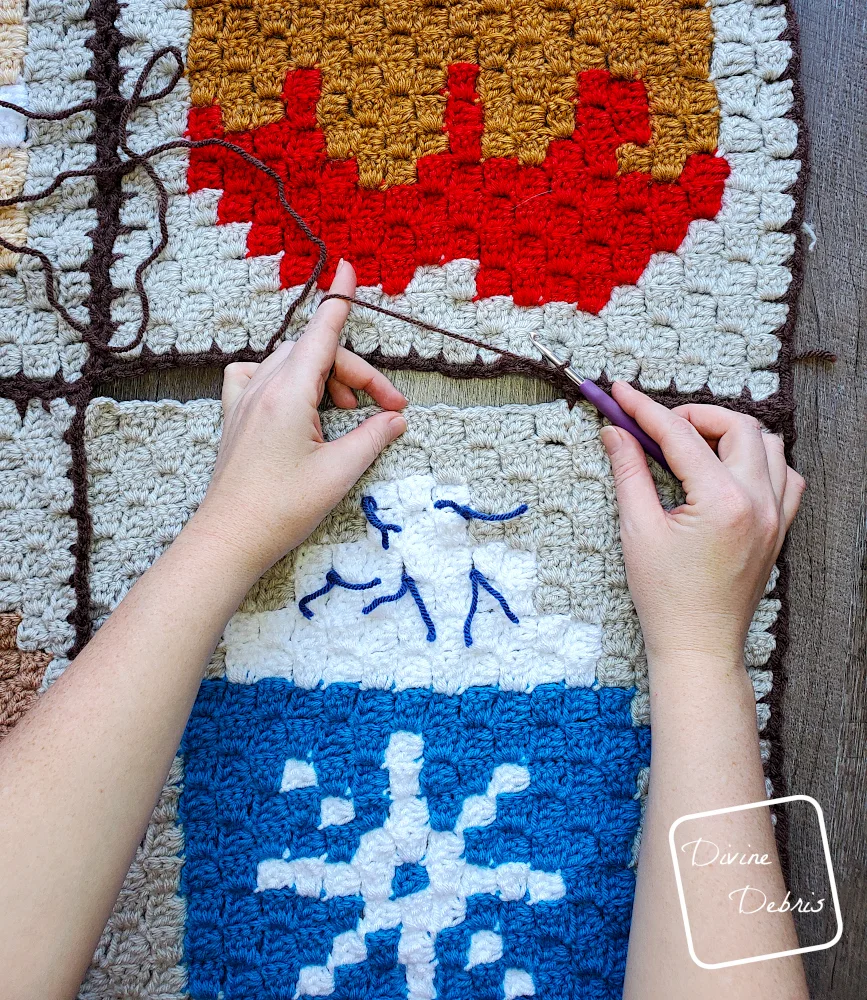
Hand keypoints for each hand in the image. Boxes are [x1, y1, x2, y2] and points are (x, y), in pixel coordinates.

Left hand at [188, 260, 407, 580]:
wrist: (230, 538)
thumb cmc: (281, 508)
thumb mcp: (339, 472)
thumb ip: (372, 436)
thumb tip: (395, 419)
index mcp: (288, 394)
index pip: (321, 332)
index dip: (340, 299)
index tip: (350, 267)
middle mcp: (263, 387)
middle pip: (316, 353)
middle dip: (355, 372)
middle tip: (386, 408)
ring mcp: (245, 399)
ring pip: (291, 362)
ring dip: (325, 376)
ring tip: (346, 410)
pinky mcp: (236, 415)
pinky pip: (258, 374)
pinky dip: (285, 377)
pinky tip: (297, 400)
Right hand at [600, 383, 804, 665]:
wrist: (698, 644)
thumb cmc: (666, 597)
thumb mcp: (638, 530)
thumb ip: (629, 473)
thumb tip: (616, 433)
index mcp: (722, 501)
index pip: (681, 435)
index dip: (646, 410)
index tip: (622, 394)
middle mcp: (758, 502)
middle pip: (737, 426)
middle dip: (695, 415)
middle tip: (657, 425)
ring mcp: (775, 515)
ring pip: (769, 445)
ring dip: (731, 433)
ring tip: (693, 445)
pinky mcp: (779, 528)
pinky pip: (786, 476)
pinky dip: (761, 461)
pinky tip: (729, 471)